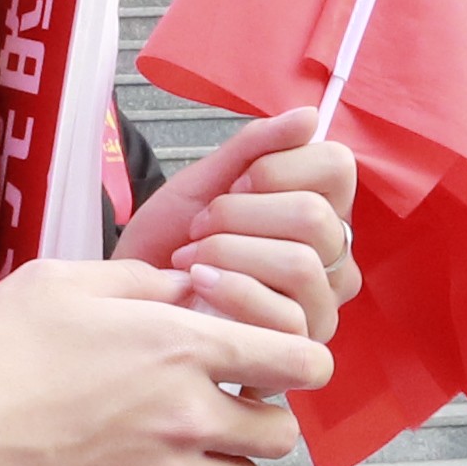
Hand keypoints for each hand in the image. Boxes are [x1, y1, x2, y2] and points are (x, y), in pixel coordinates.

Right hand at [0, 255, 329, 465]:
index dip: (296, 361)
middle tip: (220, 408)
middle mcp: (187, 417)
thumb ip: (146, 283)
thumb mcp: (67, 282)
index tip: (276, 365)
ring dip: (223, 465)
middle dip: (258, 417)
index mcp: (182, 348)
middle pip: (279, 432)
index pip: (300, 361)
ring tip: (179, 448)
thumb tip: (195, 289)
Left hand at [121, 110, 359, 340]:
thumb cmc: (169, 242)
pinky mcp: (297, 349)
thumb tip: (310, 116)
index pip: (337, 166)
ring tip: (194, 258)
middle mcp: (334, 258)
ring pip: (300, 263)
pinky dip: (230, 290)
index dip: (276, 167)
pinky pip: (283, 315)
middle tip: (203, 225)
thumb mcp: (206, 182)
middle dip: (240, 214)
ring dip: (231, 252)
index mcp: (323, 210)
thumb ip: (255, 147)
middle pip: (313, 215)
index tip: (235, 183)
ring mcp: (321, 306)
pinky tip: (197, 284)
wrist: (129, 297)